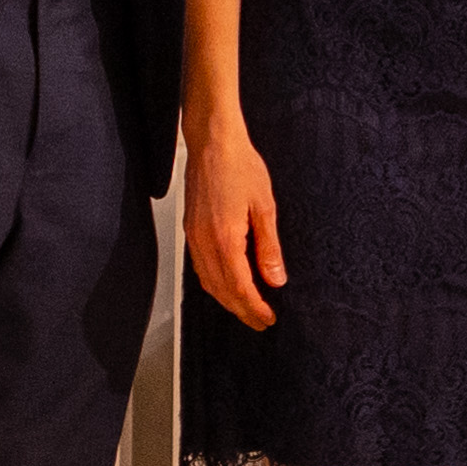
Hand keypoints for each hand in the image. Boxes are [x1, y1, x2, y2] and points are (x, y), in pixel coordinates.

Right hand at [183, 128, 284, 329]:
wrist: (212, 143)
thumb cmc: (240, 167)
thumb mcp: (265, 207)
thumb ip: (269, 247)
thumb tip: (275, 279)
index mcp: (224, 238)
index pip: (239, 287)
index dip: (254, 308)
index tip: (268, 319)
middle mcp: (204, 242)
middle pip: (220, 290)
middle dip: (241, 310)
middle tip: (260, 322)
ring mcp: (193, 237)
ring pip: (207, 281)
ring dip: (226, 300)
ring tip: (247, 309)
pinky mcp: (190, 230)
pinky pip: (200, 267)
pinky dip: (214, 283)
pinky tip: (227, 284)